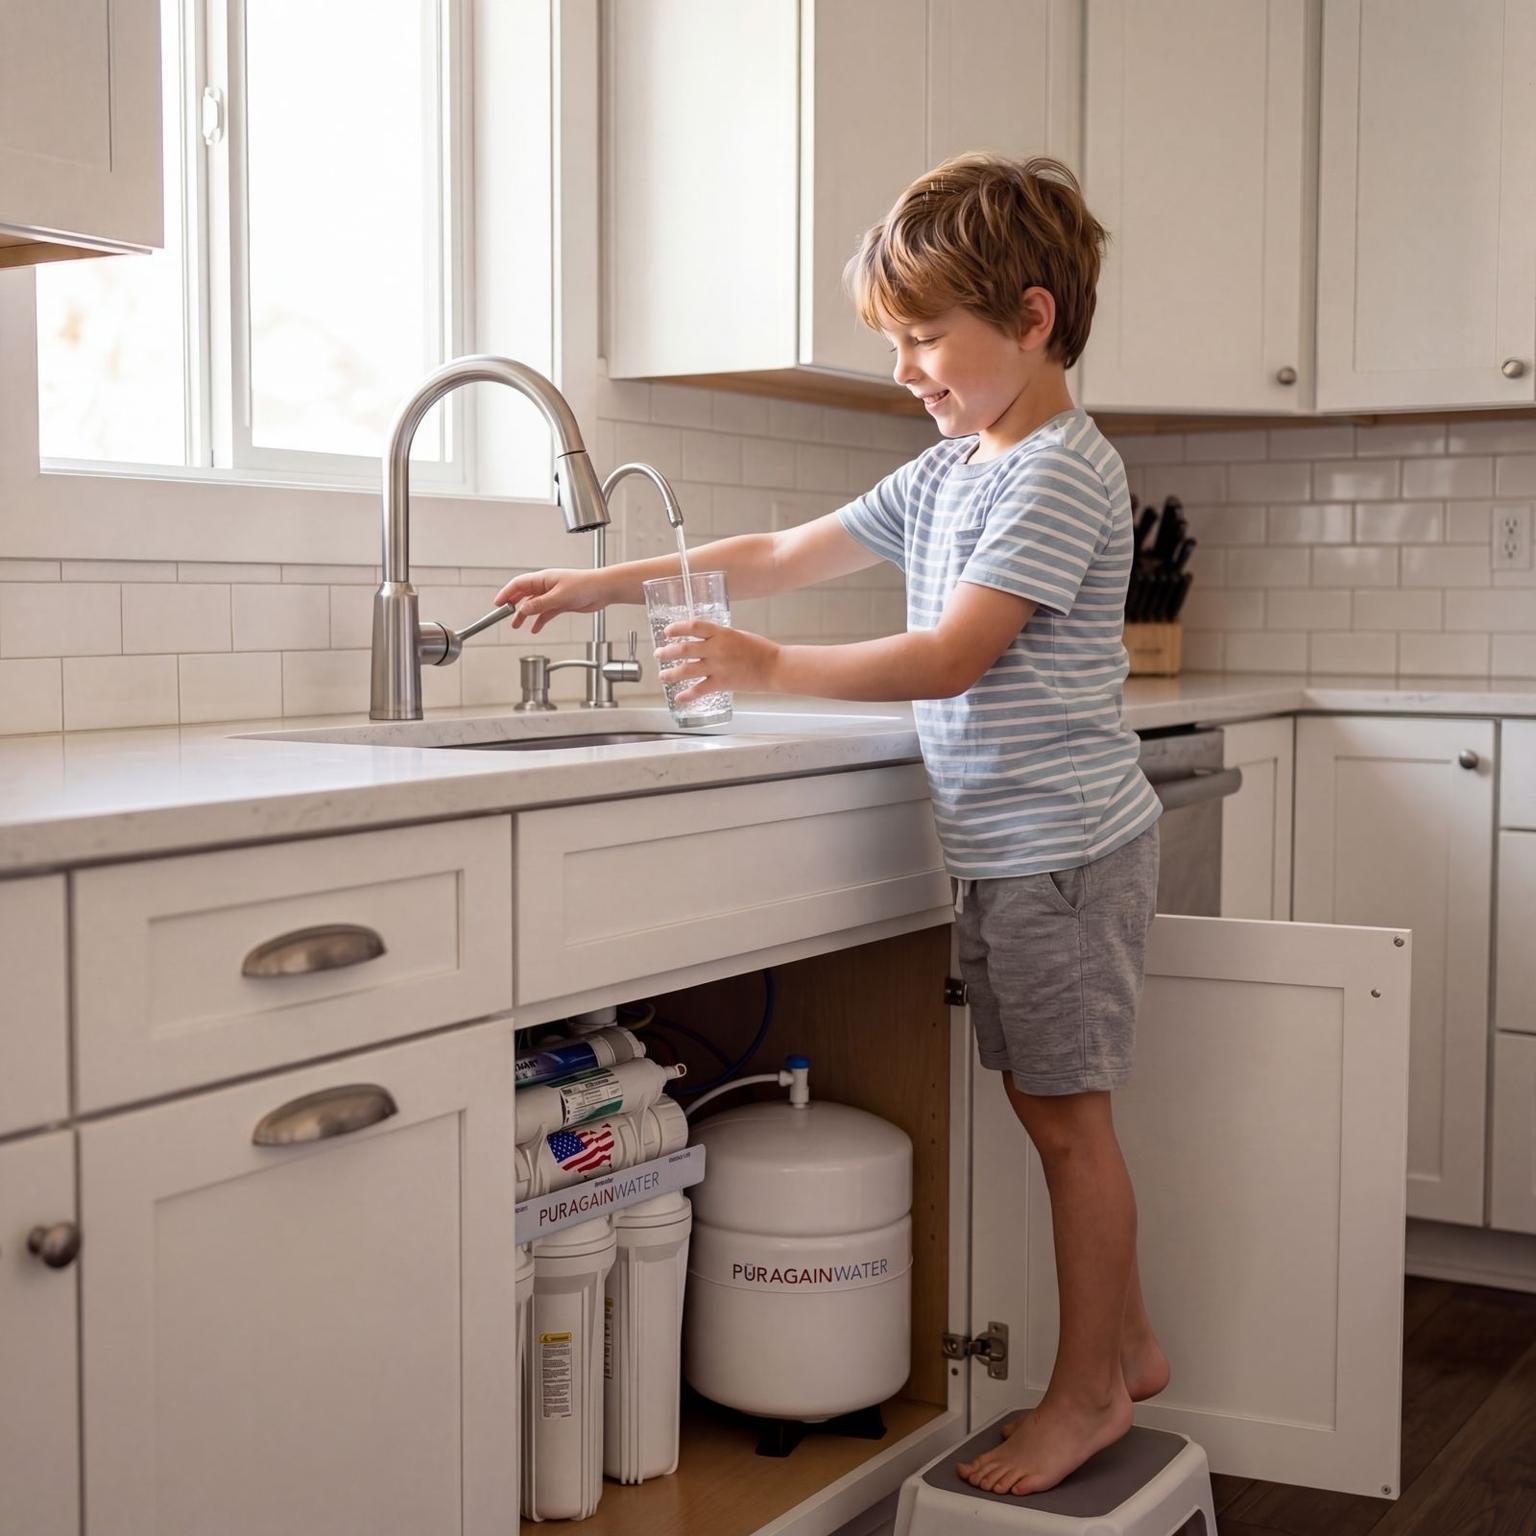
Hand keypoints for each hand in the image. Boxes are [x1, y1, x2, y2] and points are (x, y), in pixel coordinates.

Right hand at [493, 568, 608, 634]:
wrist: (603, 590)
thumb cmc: (584, 585)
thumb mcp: (559, 597)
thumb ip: (540, 605)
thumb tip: (523, 610)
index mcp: (543, 579)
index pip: (519, 584)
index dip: (506, 593)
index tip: (498, 603)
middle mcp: (546, 586)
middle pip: (524, 595)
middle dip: (512, 605)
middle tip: (503, 615)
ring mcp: (553, 595)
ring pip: (533, 606)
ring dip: (524, 615)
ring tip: (516, 625)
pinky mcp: (561, 604)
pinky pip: (545, 613)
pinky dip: (539, 620)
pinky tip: (535, 629)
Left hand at [654, 621, 780, 705]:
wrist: (775, 667)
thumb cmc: (760, 650)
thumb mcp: (738, 635)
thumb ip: (720, 638)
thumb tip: (704, 642)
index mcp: (722, 632)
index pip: (694, 626)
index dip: (677, 628)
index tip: (667, 631)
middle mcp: (717, 648)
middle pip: (684, 648)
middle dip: (667, 652)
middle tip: (658, 654)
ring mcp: (718, 666)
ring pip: (687, 669)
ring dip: (671, 673)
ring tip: (662, 676)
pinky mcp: (722, 683)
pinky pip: (699, 689)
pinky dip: (687, 695)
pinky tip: (680, 698)